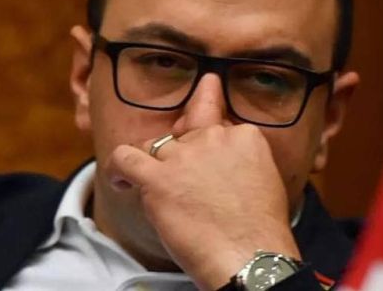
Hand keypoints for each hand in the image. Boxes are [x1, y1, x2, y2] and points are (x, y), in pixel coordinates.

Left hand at [103, 124, 301, 289]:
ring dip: (153, 165)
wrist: (249, 255)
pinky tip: (120, 181)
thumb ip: (239, 160)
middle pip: (184, 136)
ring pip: (154, 145)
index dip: (204, 149)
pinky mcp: (158, 178)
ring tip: (153, 187)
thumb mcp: (264, 178)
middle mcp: (213, 137)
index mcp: (243, 135)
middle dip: (182, 159)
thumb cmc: (260, 230)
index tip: (202, 167)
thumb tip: (219, 165)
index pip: (213, 126)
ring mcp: (183, 155)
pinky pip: (125, 158)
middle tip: (185, 187)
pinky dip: (118, 168)